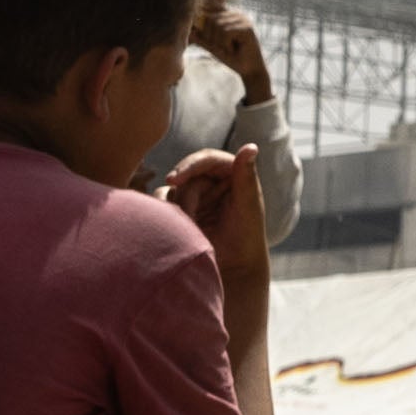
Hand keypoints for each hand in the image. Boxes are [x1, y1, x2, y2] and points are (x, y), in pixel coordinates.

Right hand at [159, 138, 269, 289]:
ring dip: (177, 210)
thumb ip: (246, 176)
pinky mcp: (182, 209)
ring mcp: (195, 195)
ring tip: (190, 230)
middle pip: (185, 177)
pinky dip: (166, 215)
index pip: (206, 159)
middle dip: (185, 199)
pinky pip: (164, 204)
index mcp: (231, 172)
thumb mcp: (248, 206)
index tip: (173, 179)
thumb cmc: (247, 237)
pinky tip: (174, 230)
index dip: (188, 166)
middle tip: (188, 219)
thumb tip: (251, 146)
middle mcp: (211, 180)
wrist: (234, 268)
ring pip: (172, 190)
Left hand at [198, 0, 274, 111]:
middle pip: (210, 19)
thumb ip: (201, 37)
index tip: (202, 36)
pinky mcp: (247, 27)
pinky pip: (226, 32)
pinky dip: (226, 44)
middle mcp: (236, 13)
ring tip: (228, 49)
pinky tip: (233, 49)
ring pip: (217, 26)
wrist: (249, 70)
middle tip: (220, 48)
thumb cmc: (231, 57)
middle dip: (210, 37)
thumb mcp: (212, 46)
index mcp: (228, 15)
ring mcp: (242, 19)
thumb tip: (186, 30)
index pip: (208, 10)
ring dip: (219, 43)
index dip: (201, 22)